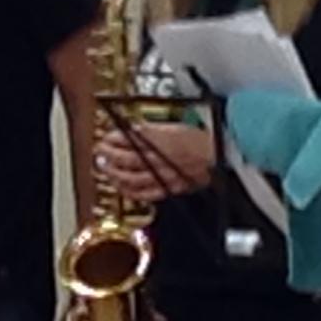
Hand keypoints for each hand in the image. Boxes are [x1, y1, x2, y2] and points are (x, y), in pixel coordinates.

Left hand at [99, 122, 215, 204]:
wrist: (220, 158)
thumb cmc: (203, 140)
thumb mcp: (176, 126)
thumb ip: (153, 129)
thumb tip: (136, 129)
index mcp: (161, 140)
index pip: (130, 139)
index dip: (114, 138)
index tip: (106, 137)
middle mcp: (159, 158)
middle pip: (126, 158)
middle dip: (109, 155)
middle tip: (100, 152)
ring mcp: (162, 175)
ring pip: (131, 177)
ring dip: (115, 173)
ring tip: (106, 169)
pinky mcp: (169, 188)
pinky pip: (145, 193)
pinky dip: (131, 191)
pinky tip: (123, 187)